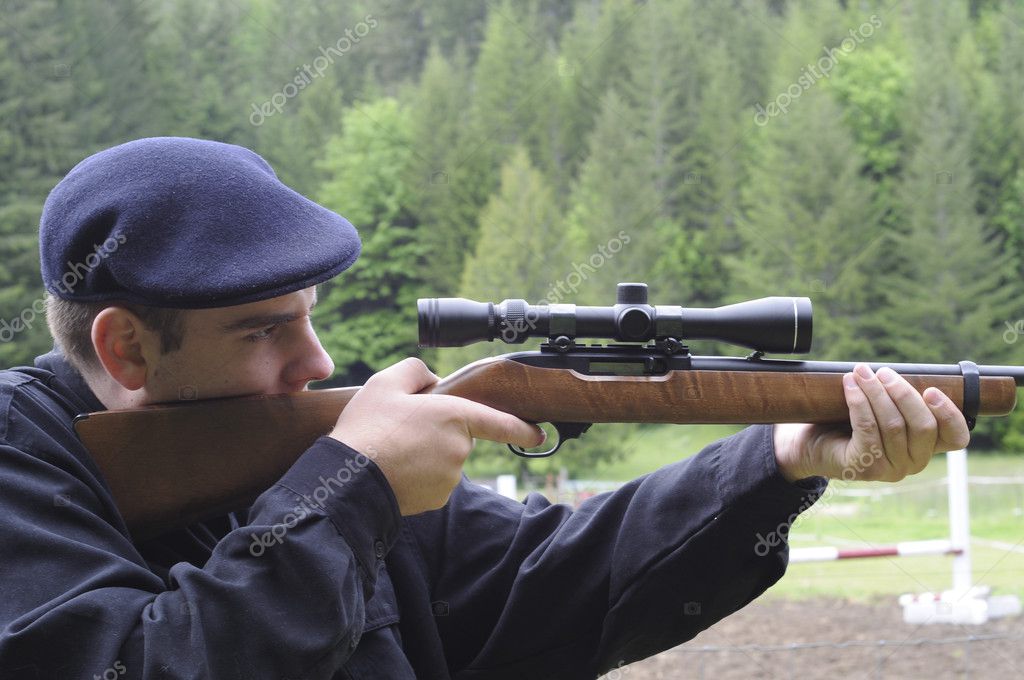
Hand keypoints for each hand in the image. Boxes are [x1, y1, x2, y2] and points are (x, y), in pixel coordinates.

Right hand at [329, 357, 544, 514]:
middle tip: (403, 429)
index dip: (523, 429)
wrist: (348, 477)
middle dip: (438, 432)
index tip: (539, 434)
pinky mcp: (437, 498)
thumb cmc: (368, 427)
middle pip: (458, 437)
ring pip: (444, 460)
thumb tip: (433, 382)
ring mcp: (450, 477)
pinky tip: (396, 469)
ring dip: (427, 455)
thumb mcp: (386, 382)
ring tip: (393, 450)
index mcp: (456, 415)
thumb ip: (417, 372)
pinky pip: (433, 481)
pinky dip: (419, 475)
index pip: (500, 423)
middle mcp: (460, 448)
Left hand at [774, 364, 970, 482]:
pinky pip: (867, 428)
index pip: (956, 437)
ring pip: (893, 425)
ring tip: (862, 371)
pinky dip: (859, 402)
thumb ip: (898, 397)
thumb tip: (898, 371)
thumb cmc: (849, 422)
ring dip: (876, 393)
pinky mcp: (865, 468)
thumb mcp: (882, 408)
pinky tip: (850, 384)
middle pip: (923, 426)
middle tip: (884, 372)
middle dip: (904, 394)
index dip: (950, 414)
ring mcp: (892, 469)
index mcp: (927, 447)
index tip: (932, 390)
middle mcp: (915, 462)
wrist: (812, 445)